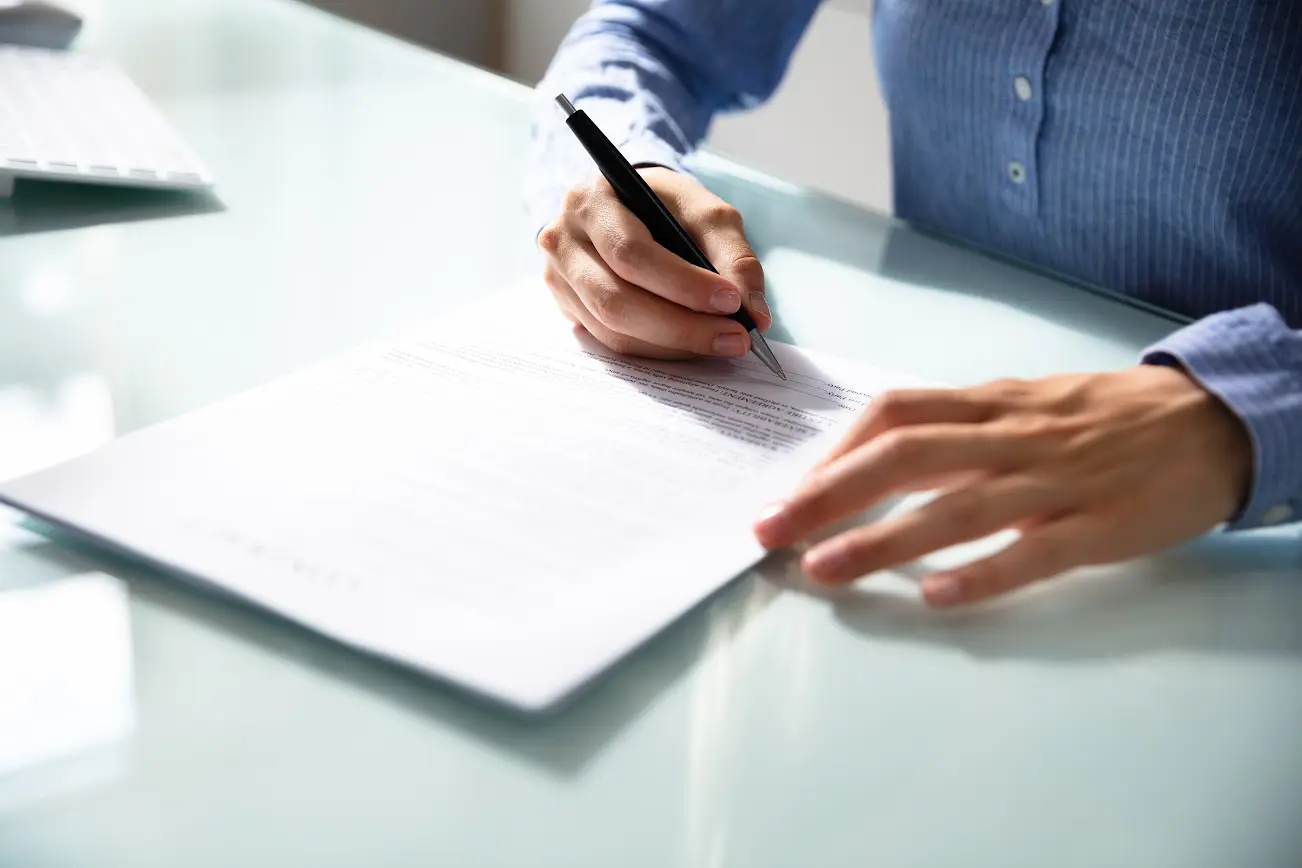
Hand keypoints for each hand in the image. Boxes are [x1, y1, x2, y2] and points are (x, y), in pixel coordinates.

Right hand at [538, 167, 770, 358]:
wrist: (627, 207)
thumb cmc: (664, 206)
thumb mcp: (703, 210)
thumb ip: (733, 255)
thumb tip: (753, 312)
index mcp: (590, 201)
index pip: (631, 253)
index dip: (682, 284)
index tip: (731, 302)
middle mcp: (562, 240)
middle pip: (616, 300)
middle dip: (682, 326)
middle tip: (735, 338)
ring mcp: (559, 279)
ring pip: (613, 329)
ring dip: (673, 345)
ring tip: (721, 343)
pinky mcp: (566, 308)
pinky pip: (611, 342)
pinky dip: (657, 350)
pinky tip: (691, 345)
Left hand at [753, 366, 1252, 607]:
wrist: (1214, 421)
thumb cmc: (1105, 417)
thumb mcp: (1025, 403)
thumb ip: (957, 426)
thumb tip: (874, 455)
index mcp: (992, 404)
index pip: (895, 412)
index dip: (836, 450)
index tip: (792, 488)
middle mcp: (1012, 437)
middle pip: (905, 456)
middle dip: (828, 493)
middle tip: (769, 530)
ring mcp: (1055, 482)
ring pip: (957, 506)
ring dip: (881, 539)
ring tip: (823, 568)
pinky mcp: (1098, 527)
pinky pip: (1033, 552)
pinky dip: (982, 573)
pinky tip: (936, 596)